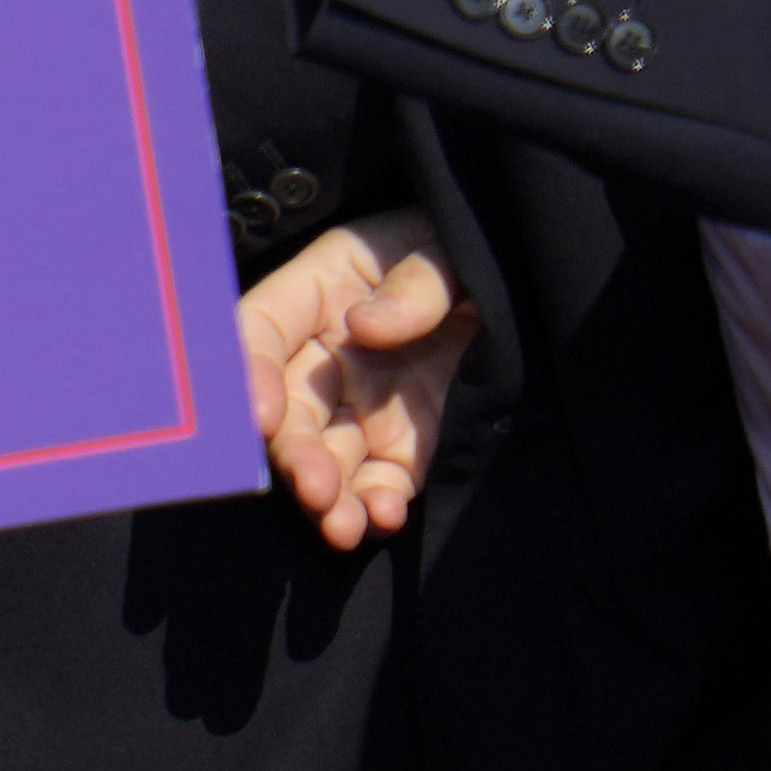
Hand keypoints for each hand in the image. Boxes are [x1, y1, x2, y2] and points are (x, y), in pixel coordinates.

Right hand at [239, 213, 476, 548]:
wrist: (519, 283)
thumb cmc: (459, 248)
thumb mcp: (442, 244)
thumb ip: (415, 281)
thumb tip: (364, 327)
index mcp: (319, 291)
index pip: (261, 332)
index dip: (250, 374)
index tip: (262, 416)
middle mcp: (327, 357)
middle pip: (288, 411)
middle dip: (295, 455)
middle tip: (316, 489)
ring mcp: (364, 407)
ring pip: (327, 459)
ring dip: (328, 497)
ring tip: (342, 527)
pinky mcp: (404, 447)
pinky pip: (379, 484)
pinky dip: (375, 507)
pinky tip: (382, 518)